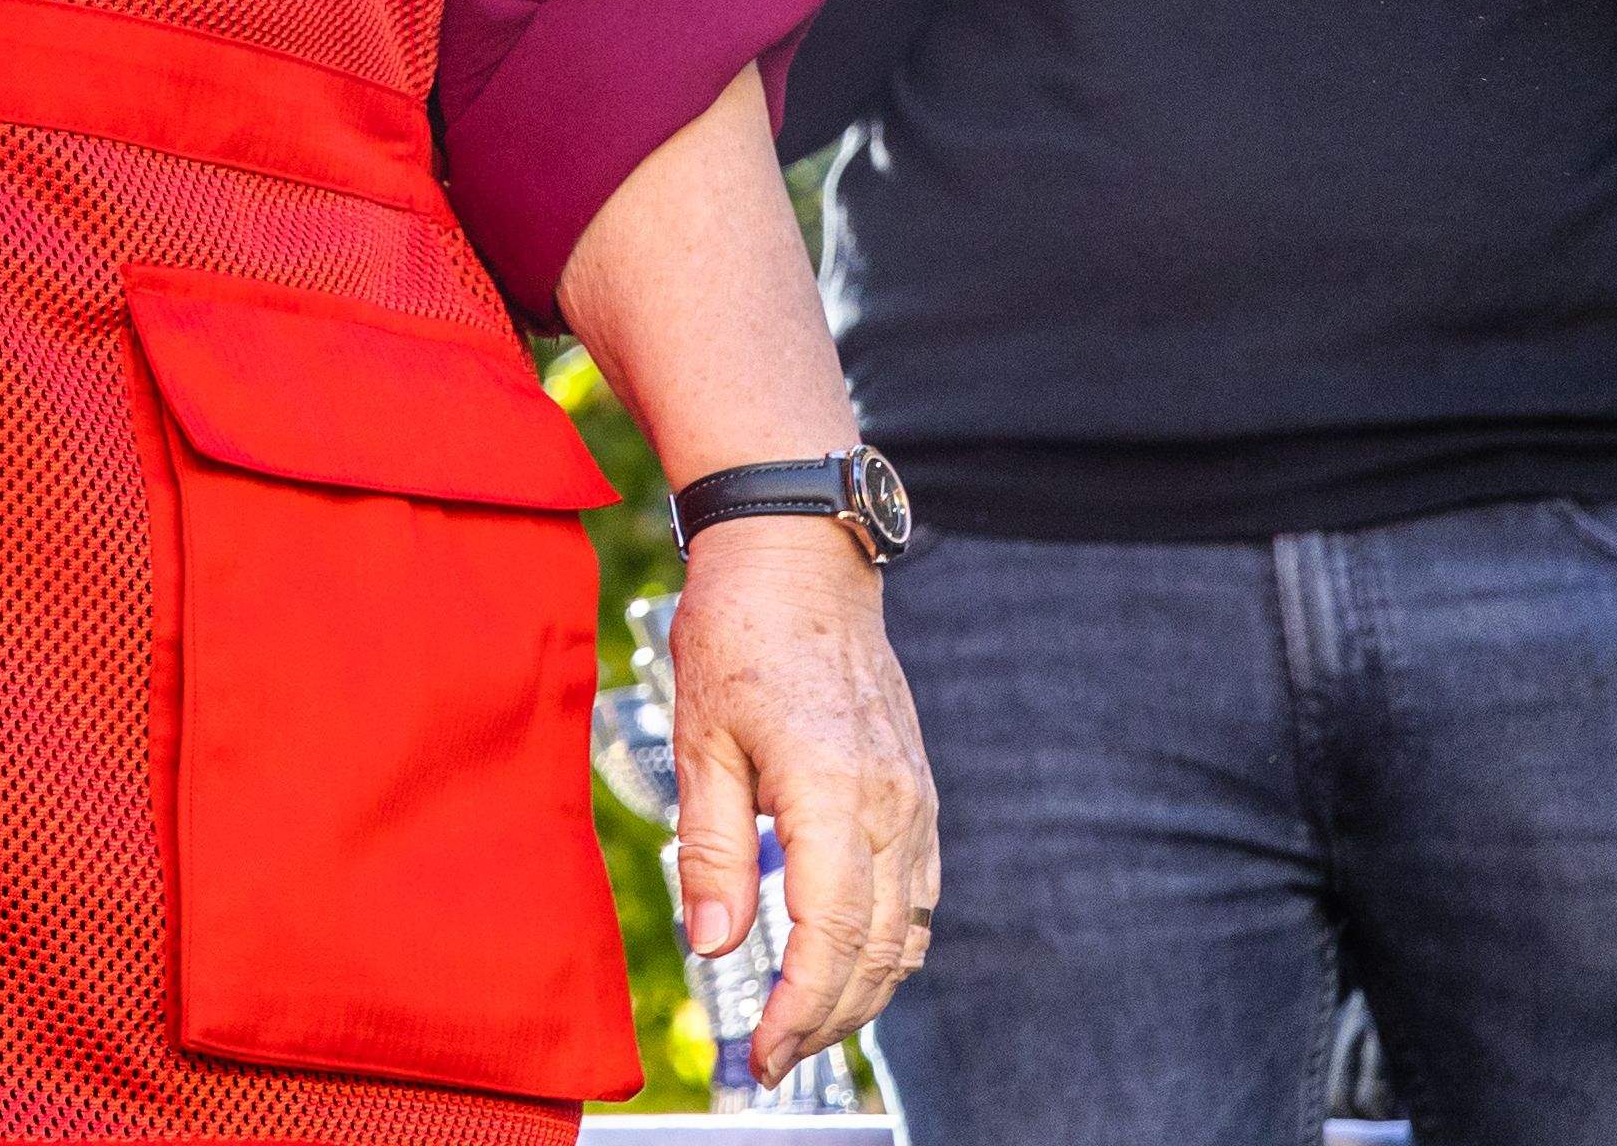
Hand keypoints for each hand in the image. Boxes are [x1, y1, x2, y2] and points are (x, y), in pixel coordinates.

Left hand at [665, 516, 939, 1074]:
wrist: (799, 559)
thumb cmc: (737, 634)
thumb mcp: (699, 738)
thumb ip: (711, 848)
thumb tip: (715, 945)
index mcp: (833, 792)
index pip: (831, 937)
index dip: (799, 1008)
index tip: (763, 1053)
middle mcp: (893, 805)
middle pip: (878, 952)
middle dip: (828, 1018)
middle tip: (773, 1058)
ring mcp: (916, 800)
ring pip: (908, 933)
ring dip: (862, 990)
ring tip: (802, 1024)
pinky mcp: (918, 792)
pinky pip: (915, 893)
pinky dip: (886, 945)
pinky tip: (844, 962)